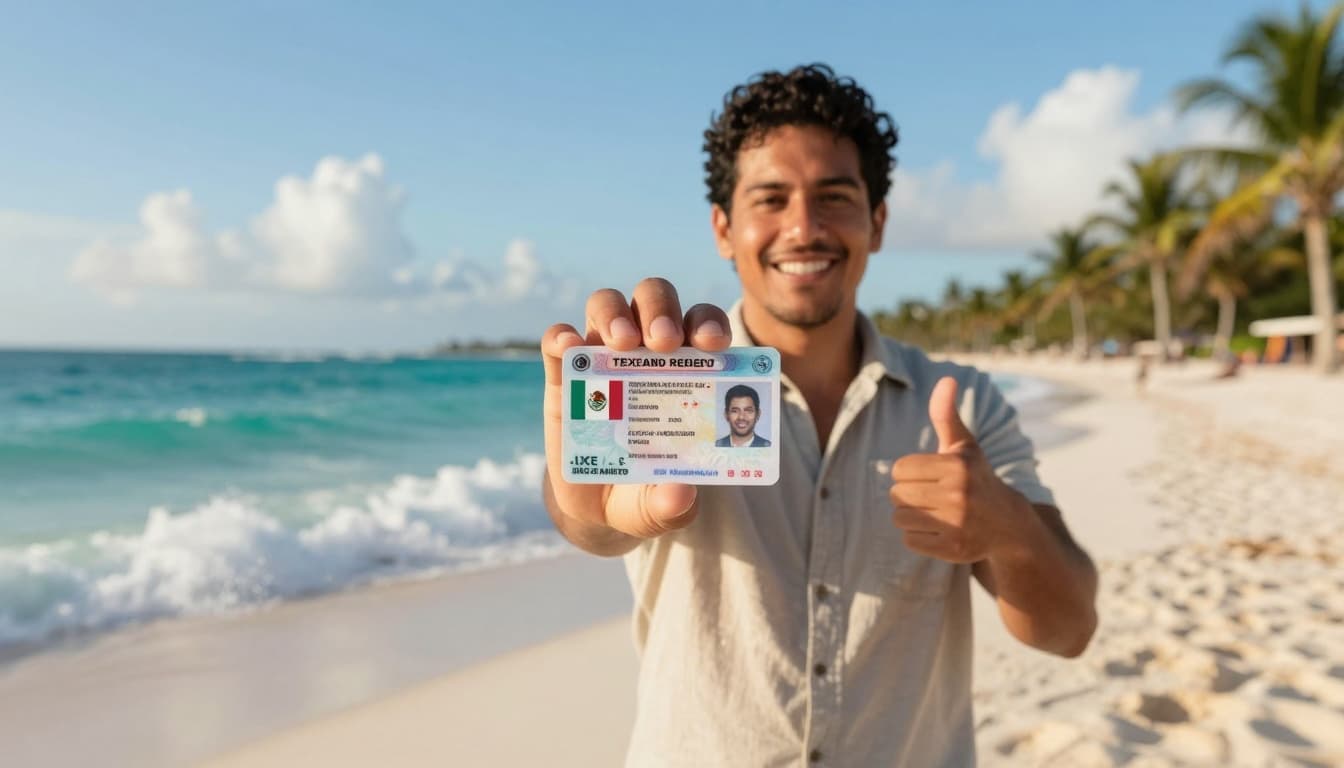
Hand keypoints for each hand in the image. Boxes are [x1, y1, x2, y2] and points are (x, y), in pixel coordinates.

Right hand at [541, 278, 730, 539]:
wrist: (597, 508)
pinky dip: (562, 337)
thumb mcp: (661, 509)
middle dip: (661, 311)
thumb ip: (673, 506)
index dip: (709, 323)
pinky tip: (569, 348)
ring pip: (607, 305)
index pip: (701, 325)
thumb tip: (681, 495)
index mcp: (686, 369)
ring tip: (623, 344)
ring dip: (616, 314)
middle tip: (664, 342)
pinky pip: (558, 340)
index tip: (715, 344)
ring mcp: (601, 358)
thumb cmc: (644, 493)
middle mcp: (644, 353)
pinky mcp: (561, 375)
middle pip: (654, 300)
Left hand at [888, 377, 1032, 562]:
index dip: (908, 473)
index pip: (899, 469)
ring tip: (934, 513)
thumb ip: (946, 415)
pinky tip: (939, 530)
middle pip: (897, 495)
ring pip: (900, 518)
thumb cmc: (976, 477)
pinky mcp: (953, 549)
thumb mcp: (964, 446)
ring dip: (910, 516)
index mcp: (957, 466)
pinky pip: (909, 541)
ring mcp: (958, 524)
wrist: (1008, 525)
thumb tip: (947, 379)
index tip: (928, 476)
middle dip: (909, 495)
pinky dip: (918, 537)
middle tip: (932, 497)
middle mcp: (959, 495)